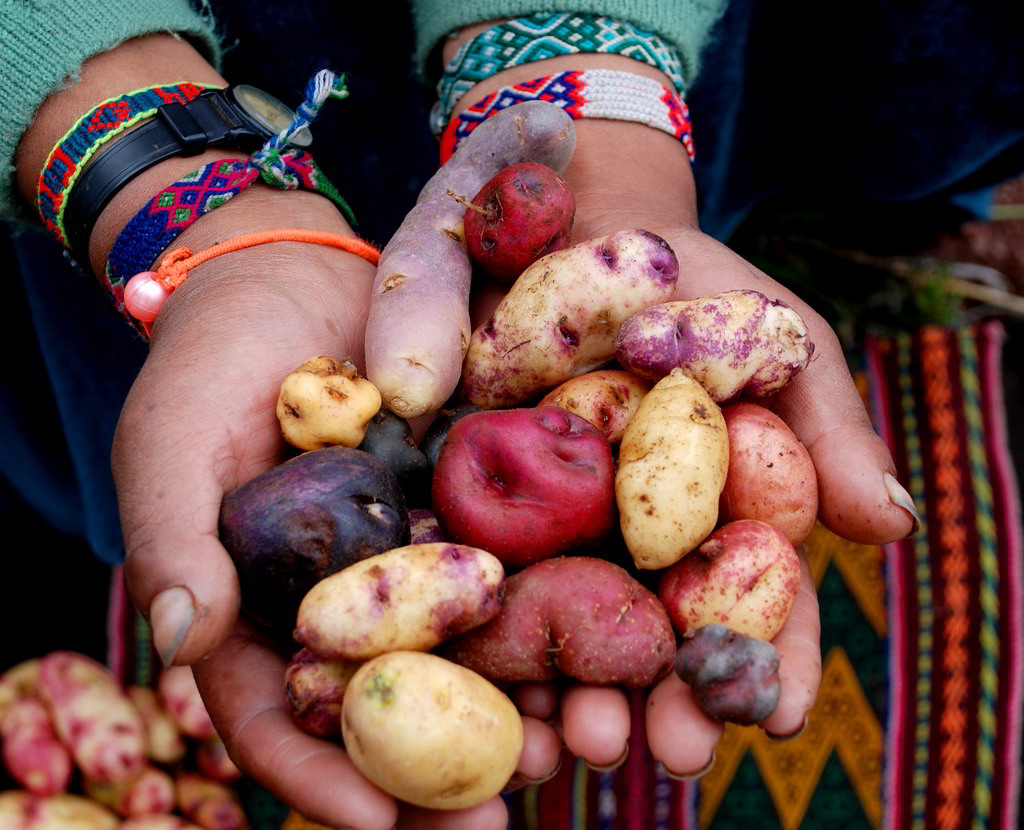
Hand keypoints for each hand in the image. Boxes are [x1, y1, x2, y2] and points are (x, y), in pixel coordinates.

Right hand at [111, 187, 557, 828]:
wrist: (294, 272)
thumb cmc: (210, 358)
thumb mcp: (174, 438)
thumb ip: (174, 536)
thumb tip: (179, 641)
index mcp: (266, 611)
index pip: (280, 716)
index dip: (319, 776)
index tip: (375, 822)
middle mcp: (353, 599)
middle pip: (395, 705)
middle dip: (443, 768)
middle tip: (498, 813)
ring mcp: (423, 551)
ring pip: (471, 648)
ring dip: (520, 702)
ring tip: (570, 744)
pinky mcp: (482, 496)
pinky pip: (521, 558)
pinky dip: (559, 602)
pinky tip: (606, 638)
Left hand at [455, 106, 911, 775]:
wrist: (580, 226)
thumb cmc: (694, 287)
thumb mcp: (775, 341)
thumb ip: (826, 430)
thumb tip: (888, 529)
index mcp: (716, 519)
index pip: (753, 609)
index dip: (767, 665)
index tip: (774, 719)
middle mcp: (634, 544)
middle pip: (654, 643)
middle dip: (663, 703)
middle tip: (665, 750)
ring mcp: (552, 533)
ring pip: (565, 635)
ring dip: (573, 695)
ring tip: (577, 744)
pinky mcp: (473, 508)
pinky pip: (476, 580)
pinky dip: (481, 639)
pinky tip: (485, 686)